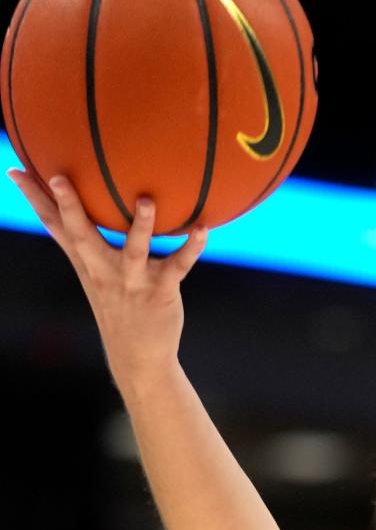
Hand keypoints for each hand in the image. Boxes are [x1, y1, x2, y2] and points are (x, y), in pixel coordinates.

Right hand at [6, 169, 206, 388]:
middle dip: (69, 206)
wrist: (138, 357)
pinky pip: (179, 265)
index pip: (55, 227)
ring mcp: (133, 281)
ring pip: (135, 250)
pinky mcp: (161, 291)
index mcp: (87, 263)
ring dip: (141, 226)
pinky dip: (192, 247)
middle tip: (58, 177)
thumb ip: (87, 245)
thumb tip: (76, 215)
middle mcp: (104, 270)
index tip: (17, 171)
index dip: (36, 200)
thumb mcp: (94, 276)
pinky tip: (203, 229)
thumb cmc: (118, 306)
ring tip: (146, 200)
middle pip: (81, 235)